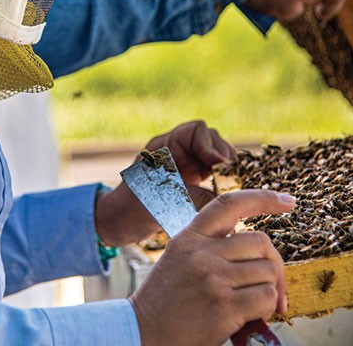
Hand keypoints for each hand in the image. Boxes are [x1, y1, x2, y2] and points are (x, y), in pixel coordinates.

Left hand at [95, 120, 234, 246]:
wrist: (121, 221)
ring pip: (216, 157)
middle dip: (223, 158)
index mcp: (165, 146)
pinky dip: (224, 180)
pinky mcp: (193, 178)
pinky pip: (215, 172)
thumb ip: (197, 196)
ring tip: (231, 187)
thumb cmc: (135, 207)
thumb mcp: (166, 200)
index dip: (211, 145)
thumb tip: (228, 200)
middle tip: (231, 179)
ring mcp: (186, 163)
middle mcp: (178, 150)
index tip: (218, 165)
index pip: (196, 130)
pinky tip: (228, 194)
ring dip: (227, 170)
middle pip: (211, 141)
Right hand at [130, 189, 295, 345]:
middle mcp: (202, 253)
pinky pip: (267, 297)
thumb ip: (210, 246)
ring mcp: (213, 278)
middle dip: (275, 264)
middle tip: (273, 284)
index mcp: (190, 236)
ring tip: (253, 303)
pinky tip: (251, 315)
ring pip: (268, 272)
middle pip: (261, 242)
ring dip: (270, 290)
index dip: (262, 198)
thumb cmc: (165, 300)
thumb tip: (256, 248)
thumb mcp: (179, 258)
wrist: (143, 332)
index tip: (287, 200)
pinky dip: (268, 308)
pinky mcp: (224, 306)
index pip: (230, 205)